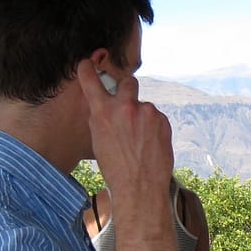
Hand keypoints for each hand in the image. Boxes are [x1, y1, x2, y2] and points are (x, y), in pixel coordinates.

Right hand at [75, 60, 174, 198]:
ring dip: (142, 117)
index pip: (90, 79)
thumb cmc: (115, 168)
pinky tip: (149, 144)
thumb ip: (101, 117)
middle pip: (128, 81)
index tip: (88, 63)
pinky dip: (153, 128)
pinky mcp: (163, 120)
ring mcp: (147, 112)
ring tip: (140, 141)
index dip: (88, 69)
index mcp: (102, 112)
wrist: (140, 187)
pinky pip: (156, 118)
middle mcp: (125, 107)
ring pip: (144, 106)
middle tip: (126, 103)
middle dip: (127, 89)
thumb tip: (103, 104)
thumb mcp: (98, 139)